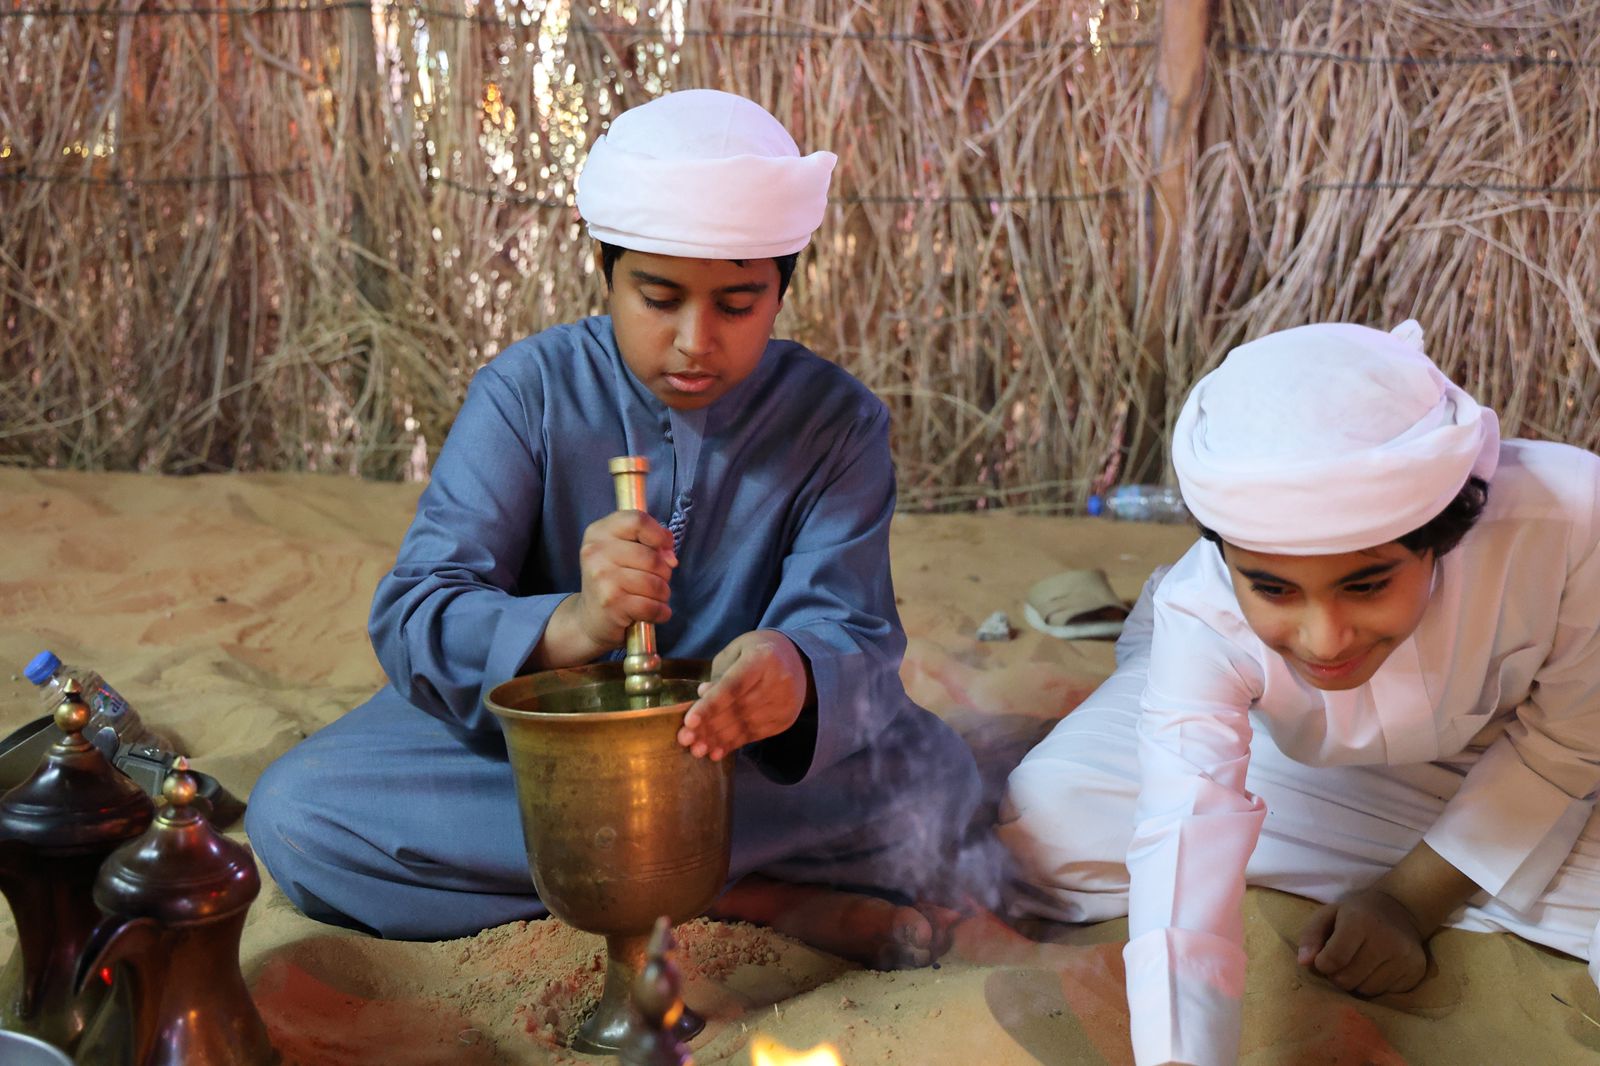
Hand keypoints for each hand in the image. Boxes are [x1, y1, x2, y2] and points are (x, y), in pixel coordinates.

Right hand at [570, 509, 676, 648]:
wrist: (589, 617)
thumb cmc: (613, 580)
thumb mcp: (624, 550)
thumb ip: (649, 541)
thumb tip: (670, 556)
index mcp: (599, 532)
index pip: (638, 520)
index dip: (659, 535)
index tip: (664, 550)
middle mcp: (596, 552)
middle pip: (652, 557)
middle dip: (664, 573)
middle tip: (655, 581)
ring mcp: (602, 578)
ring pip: (655, 583)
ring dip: (663, 594)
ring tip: (652, 597)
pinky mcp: (610, 603)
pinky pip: (651, 606)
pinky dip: (660, 612)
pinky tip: (655, 612)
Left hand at [677, 631, 809, 760]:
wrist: (798, 661)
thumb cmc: (757, 653)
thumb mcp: (736, 652)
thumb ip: (719, 675)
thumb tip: (702, 696)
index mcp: (763, 658)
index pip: (734, 686)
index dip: (710, 705)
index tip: (689, 721)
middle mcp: (778, 681)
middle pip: (738, 709)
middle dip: (709, 726)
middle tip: (684, 739)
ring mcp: (784, 703)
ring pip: (746, 726)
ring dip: (718, 740)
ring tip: (696, 749)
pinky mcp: (785, 720)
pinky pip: (755, 735)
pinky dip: (733, 744)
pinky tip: (716, 751)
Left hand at [1298, 888, 1427, 995]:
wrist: (1401, 910)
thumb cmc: (1356, 914)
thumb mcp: (1328, 915)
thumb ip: (1311, 937)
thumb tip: (1304, 962)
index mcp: (1359, 921)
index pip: (1333, 960)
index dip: (1322, 964)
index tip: (1324, 959)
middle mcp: (1385, 940)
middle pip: (1347, 979)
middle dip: (1337, 975)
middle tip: (1343, 961)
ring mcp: (1404, 958)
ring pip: (1365, 990)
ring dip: (1356, 981)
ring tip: (1360, 963)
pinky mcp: (1416, 972)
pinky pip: (1385, 993)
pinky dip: (1375, 985)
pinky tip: (1378, 967)